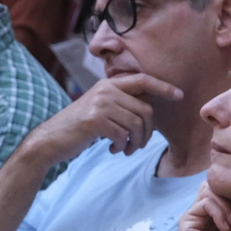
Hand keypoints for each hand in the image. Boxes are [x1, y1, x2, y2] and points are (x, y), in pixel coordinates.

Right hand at [24, 73, 182, 165]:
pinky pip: (124, 135)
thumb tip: (150, 109)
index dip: (163, 88)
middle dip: (147, 133)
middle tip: (138, 145)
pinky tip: (113, 149)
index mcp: (109, 85)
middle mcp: (105, 90)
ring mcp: (100, 103)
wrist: (51, 139)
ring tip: (126, 149)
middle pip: (146, 111)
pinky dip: (123, 147)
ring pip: (137, 125)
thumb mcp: (102, 108)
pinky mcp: (95, 119)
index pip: (142, 80)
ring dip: (136, 143)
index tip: (180, 96)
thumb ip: (122, 104)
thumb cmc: (81, 127)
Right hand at [177, 183, 230, 230]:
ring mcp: (195, 215)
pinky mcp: (187, 220)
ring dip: (226, 205)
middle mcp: (204, 213)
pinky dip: (219, 211)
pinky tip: (225, 227)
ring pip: (209, 190)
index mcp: (216, 215)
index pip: (222, 190)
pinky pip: (204, 202)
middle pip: (214, 186)